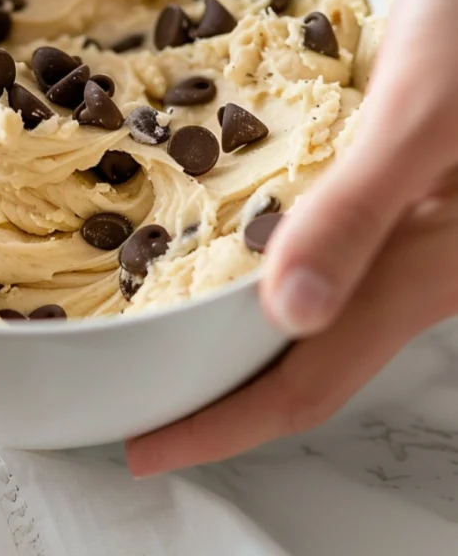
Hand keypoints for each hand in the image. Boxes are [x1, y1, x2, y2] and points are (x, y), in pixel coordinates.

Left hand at [128, 0, 457, 473]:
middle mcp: (410, 264)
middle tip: (140, 393)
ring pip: (308, 306)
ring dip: (234, 327)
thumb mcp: (420, 116)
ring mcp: (405, 228)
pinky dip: (258, 261)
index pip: (306, 383)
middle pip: (304, 358)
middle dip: (221, 388)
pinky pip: (318, 248)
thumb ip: (359, 208)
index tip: (144, 447)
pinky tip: (225, 241)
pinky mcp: (396, 187)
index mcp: (417, 269)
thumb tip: (287, 310)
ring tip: (164, 327)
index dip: (223, 425)